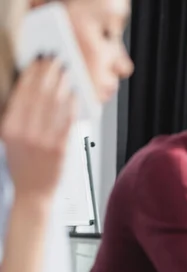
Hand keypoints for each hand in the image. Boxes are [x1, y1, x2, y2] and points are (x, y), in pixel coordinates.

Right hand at [0, 56, 75, 201]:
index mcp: (9, 128)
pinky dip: (72, 105)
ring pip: (55, 105)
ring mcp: (43, 140)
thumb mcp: (9, 140)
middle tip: (56, 61)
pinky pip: (68, 121)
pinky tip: (74, 95)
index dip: (32, 75)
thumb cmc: (22, 166)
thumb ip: (17, 117)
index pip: (21, 94)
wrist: (33, 193)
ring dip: (62, 85)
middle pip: (39, 95)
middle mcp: (25, 132)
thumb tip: (30, 90)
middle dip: (49, 75)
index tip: (38, 62)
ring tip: (66, 73)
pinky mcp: (60, 148)